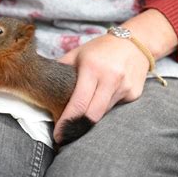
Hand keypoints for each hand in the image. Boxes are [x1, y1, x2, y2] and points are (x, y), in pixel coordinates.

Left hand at [53, 9, 177, 143]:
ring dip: (90, 118)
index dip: (67, 121)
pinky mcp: (134, 94)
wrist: (136, 41)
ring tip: (79, 119)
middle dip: (77, 127)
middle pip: (92, 115)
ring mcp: (125, 87)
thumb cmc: (101, 48)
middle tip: (65, 135)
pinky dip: (104, 109)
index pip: (79, 102)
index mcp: (93, 68)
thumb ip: (61, 68)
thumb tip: (41, 83)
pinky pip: (114, 108)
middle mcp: (111, 78)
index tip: (58, 134)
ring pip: (103, 113)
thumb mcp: (78, 53)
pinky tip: (100, 101)